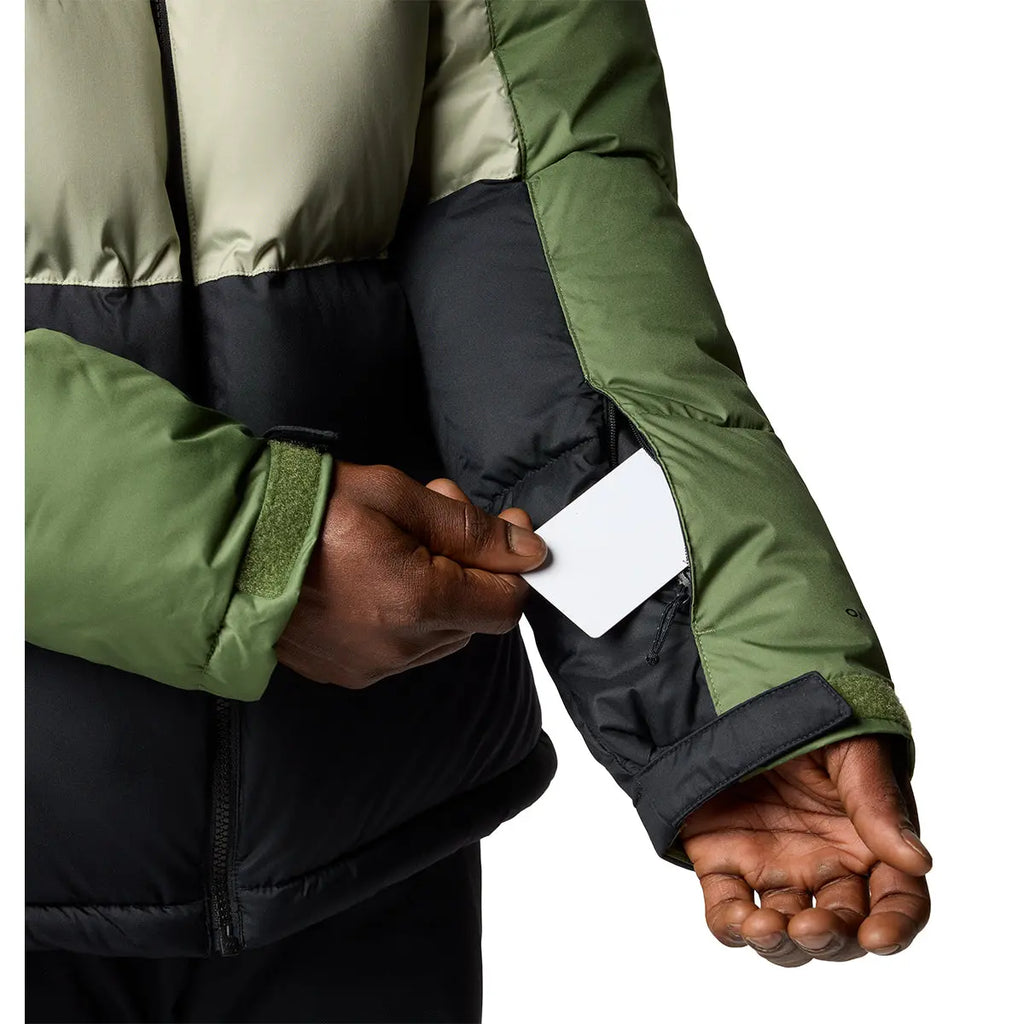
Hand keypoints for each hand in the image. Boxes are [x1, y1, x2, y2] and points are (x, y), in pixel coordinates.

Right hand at [276, 462, 544, 687]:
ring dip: (440, 590)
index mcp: (418, 601)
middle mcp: (400, 647)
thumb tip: (527, 551)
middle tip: (437, 518)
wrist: (228, 545)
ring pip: (441, 633)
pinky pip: (403, 648)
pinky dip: (406, 614)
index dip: (513, 565)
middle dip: (471, 567)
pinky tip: (376, 577)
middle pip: (475, 617)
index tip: (507, 530)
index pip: (506, 604)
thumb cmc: (308, 511)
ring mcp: (371, 666)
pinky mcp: (348, 672)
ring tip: (400, 543)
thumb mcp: (397, 496)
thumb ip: (470, 529)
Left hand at [679, 734, 930, 966]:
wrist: (746, 693)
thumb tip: (918, 861)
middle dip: (830, 939)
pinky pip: (728, 912)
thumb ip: (878, 805)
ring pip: (786, 934)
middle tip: (810, 926)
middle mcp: (824, 866)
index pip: (897, 902)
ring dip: (780, 945)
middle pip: (841, 930)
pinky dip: (733, 928)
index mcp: (868, 843)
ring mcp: (773, 868)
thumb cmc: (815, 721)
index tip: (878, 936)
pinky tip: (740, 922)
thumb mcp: (852, 751)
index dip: (894, 926)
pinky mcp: (723, 862)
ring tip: (767, 927)